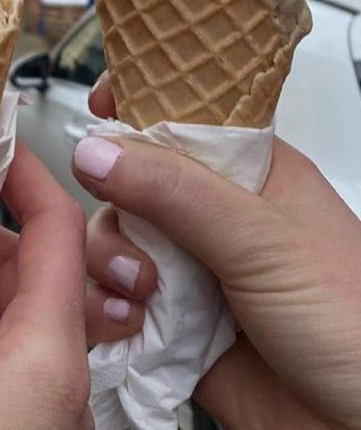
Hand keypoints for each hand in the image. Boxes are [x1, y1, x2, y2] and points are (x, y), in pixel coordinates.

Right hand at [77, 74, 360, 429]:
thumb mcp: (262, 240)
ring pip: (111, 238)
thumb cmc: (352, 325)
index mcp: (247, 172)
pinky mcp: (169, 323)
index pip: (179, 114)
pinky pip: (110, 298)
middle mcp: (212, 215)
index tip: (99, 103)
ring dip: (108, 262)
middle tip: (131, 230)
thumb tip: (94, 150)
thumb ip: (175, 191)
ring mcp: (189, 269)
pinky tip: (127, 323)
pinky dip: (104, 307)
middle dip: (112, 201)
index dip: (135, 103)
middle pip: (126, 178)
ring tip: (141, 293)